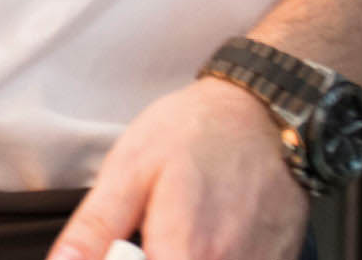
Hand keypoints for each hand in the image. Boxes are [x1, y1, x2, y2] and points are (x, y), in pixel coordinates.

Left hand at [48, 78, 309, 259]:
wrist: (265, 115)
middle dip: (145, 255)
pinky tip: (205, 231)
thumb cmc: (195, 132)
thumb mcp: (130, 168)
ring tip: (174, 226)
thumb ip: (96, 226)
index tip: (118, 247)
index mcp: (185, 252)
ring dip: (177, 251)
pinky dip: (212, 253)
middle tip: (145, 232)